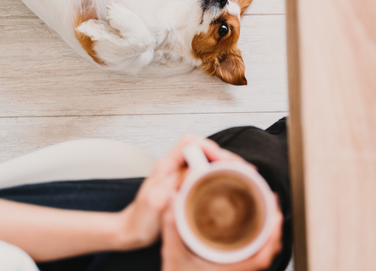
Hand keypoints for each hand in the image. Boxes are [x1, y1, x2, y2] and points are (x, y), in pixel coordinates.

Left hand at [115, 135, 250, 249]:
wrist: (132, 232)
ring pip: (207, 161)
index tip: (227, 162)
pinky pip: (206, 175)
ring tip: (242, 176)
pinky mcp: (185, 187)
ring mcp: (180, 176)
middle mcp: (174, 167)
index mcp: (166, 165)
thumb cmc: (141, 219)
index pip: (191, 141)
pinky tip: (230, 185)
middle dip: (225, 158)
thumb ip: (177, 181)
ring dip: (225, 166)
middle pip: (204, 150)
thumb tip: (200, 167)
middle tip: (244, 171)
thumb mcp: (159, 200)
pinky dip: (221, 177)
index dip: (212, 148)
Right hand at [161, 198, 282, 270]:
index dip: (274, 236)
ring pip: (262, 256)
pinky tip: (254, 231)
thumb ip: (172, 229)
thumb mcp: (173, 257)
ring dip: (267, 235)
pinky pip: (254, 259)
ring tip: (267, 212)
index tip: (277, 215)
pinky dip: (259, 244)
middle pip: (268, 253)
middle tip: (272, 203)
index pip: (263, 258)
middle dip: (274, 228)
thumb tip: (173, 200)